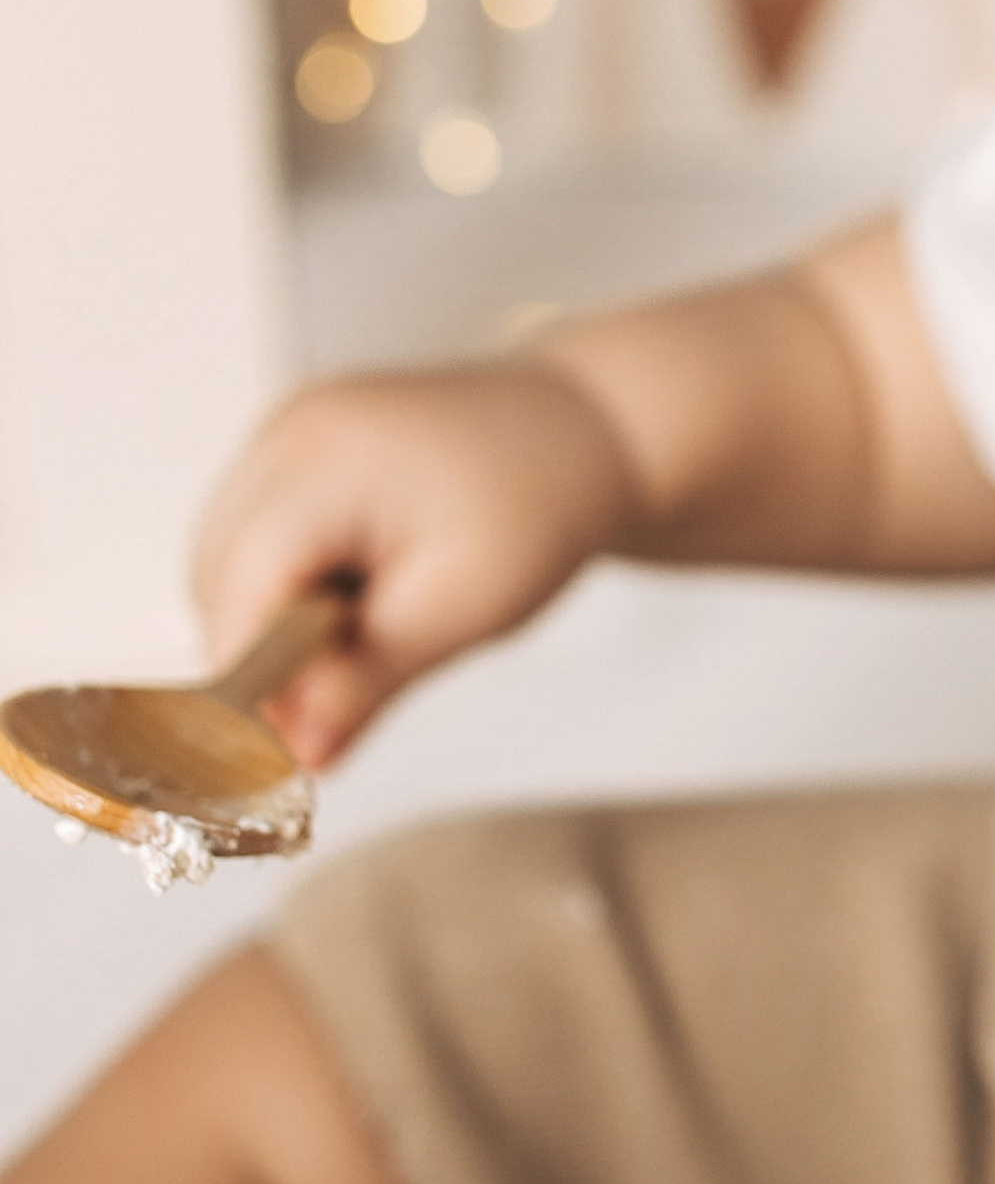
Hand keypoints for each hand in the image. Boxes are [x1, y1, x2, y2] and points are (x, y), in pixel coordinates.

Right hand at [190, 361, 640, 767]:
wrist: (588, 429)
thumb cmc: (541, 506)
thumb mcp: (465, 609)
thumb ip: (370, 681)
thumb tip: (299, 755)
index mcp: (326, 459)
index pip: (243, 590)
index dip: (253, 680)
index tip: (283, 752)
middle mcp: (289, 434)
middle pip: (218, 578)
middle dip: (260, 656)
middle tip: (333, 713)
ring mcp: (287, 432)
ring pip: (225, 562)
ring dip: (269, 623)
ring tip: (367, 638)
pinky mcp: (298, 448)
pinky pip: (255, 536)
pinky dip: (287, 585)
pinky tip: (356, 599)